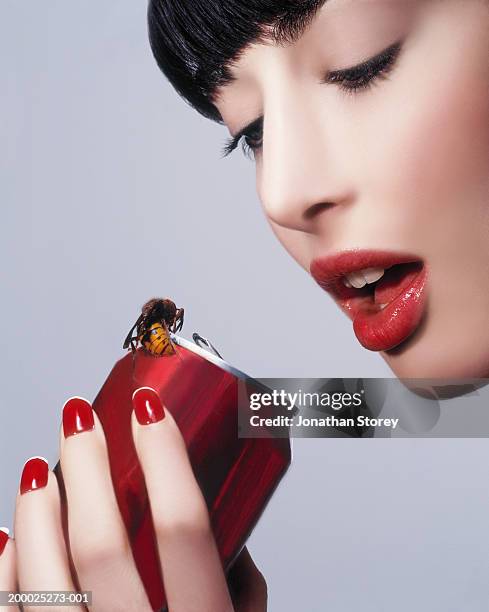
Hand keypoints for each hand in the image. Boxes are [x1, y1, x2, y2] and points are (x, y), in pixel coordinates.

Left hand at [0, 387, 266, 611]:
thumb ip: (243, 594)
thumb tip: (228, 536)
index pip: (185, 527)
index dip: (165, 456)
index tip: (149, 408)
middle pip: (102, 542)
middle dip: (86, 465)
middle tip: (78, 421)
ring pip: (43, 577)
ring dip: (37, 510)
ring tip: (43, 467)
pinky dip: (3, 571)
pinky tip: (8, 538)